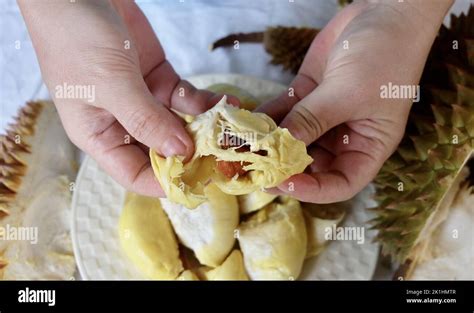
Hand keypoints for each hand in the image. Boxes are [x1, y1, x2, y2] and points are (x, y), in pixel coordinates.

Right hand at [19, 0, 227, 196]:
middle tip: (225, 159)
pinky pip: (187, 99)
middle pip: (162, 152)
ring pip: (180, 125)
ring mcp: (144, 100)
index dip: (164, 183)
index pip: (134, 174)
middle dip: (192, 156)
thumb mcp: (111, 86)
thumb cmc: (77, 40)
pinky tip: (229, 103)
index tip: (198, 183)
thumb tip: (182, 153)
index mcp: (99, 135)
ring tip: (234, 133)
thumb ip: (147, 121)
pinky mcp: (160, 79)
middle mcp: (123, 123)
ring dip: (206, 129)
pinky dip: (206, 102)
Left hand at [257, 0, 452, 202]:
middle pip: (311, 164)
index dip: (313, 190)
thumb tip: (278, 146)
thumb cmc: (384, 56)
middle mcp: (345, 136)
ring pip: (292, 139)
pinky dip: (266, 118)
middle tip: (252, 167)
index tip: (284, 183)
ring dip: (268, 142)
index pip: (340, 184)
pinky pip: (283, 112)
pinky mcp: (307, 95)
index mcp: (368, 146)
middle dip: (282, 167)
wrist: (383, 10)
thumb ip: (312, 120)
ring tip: (242, 146)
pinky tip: (247, 121)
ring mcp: (323, 116)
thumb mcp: (349, 93)